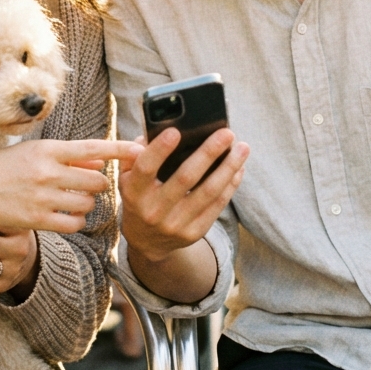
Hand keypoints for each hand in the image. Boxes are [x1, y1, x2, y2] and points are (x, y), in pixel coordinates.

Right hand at [0, 138, 142, 234]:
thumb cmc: (5, 165)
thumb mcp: (36, 151)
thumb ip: (70, 157)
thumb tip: (101, 160)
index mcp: (48, 149)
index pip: (93, 147)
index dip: (120, 149)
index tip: (141, 150)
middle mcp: (47, 171)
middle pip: (96, 180)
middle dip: (99, 183)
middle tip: (89, 184)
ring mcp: (42, 197)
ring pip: (87, 203)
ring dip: (87, 203)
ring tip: (73, 198)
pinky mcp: (37, 220)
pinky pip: (73, 224)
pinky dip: (76, 221)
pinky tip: (69, 216)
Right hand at [119, 127, 247, 264]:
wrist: (146, 240)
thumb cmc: (139, 195)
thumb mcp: (127, 176)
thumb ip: (136, 153)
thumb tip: (162, 128)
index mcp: (133, 192)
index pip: (146, 168)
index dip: (159, 149)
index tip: (176, 131)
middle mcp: (153, 210)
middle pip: (185, 178)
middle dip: (209, 152)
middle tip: (227, 133)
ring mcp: (175, 224)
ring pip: (208, 192)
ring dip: (229, 168)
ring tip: (243, 148)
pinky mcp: (193, 233)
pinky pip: (217, 206)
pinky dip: (230, 185)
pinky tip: (239, 168)